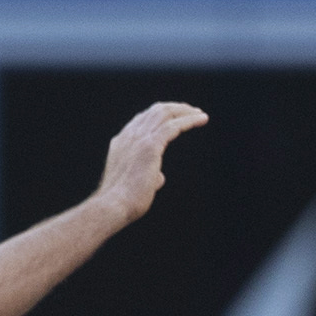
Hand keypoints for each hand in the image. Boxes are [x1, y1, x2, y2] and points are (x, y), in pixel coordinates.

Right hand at [96, 101, 208, 223]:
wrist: (113, 206)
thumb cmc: (123, 202)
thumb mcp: (134, 184)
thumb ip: (148, 176)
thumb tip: (159, 178)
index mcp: (123, 142)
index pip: (143, 120)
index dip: (161, 116)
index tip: (176, 118)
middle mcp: (130, 135)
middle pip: (155, 111)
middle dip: (175, 109)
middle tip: (192, 112)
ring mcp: (139, 139)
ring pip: (165, 114)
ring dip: (184, 111)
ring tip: (201, 114)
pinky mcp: (150, 146)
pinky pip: (173, 126)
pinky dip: (189, 120)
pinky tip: (202, 119)